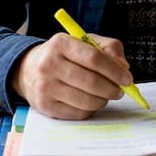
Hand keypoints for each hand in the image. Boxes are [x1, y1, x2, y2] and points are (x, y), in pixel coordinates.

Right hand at [10, 33, 131, 119]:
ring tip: (105, 95)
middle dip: (112, 89)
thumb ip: (108, 49)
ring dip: (103, 100)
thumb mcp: (84, 42)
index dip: (115, 70)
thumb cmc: (63, 55)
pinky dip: (90, 109)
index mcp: (61, 43)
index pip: (94, 58)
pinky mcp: (46, 106)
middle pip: (91, 82)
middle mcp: (49, 64)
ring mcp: (45, 87)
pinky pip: (78, 113)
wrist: (27, 70)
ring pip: (86, 101)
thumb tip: (123, 68)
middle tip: (120, 90)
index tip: (127, 79)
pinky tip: (90, 101)